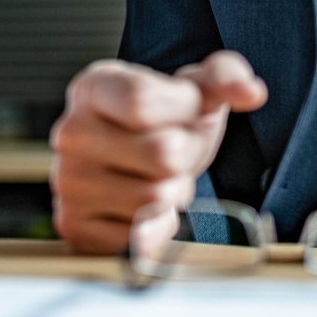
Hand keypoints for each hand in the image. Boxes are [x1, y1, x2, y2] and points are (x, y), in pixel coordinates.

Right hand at [49, 52, 267, 254]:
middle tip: (176, 154)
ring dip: (173, 195)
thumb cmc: (164, 125)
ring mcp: (67, 182)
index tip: (189, 109)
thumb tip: (249, 91)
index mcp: (92, 88)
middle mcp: (70, 133)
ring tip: (158, 179)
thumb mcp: (193, 91)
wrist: (133, 165)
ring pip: (154, 199)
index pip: (141, 102)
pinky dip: (155, 230)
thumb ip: (225, 77)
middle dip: (186, 158)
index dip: (184, 110)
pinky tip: (144, 209)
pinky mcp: (74, 226)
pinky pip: (139, 238)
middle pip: (160, 153)